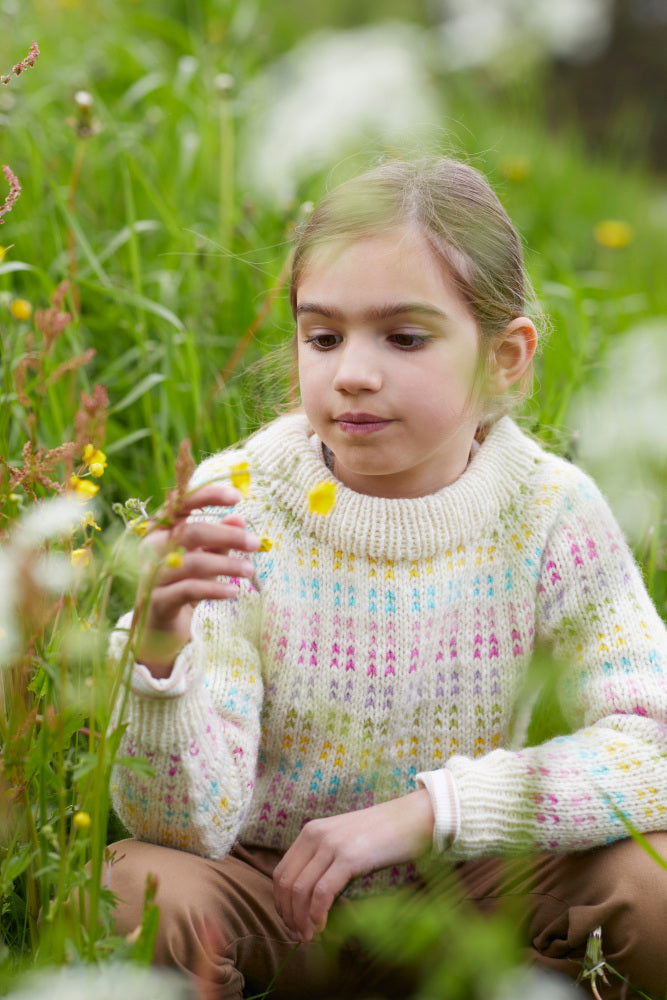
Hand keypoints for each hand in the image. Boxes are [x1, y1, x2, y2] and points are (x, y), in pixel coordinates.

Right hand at [133, 484, 259, 677]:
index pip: (182, 503)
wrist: (159, 623)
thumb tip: (240, 520)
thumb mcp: (204, 556)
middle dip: (227, 536)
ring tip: (250, 570)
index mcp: (161, 528)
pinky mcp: (156, 599)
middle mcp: (151, 546)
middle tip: (255, 544)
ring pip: (193, 563)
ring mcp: (150, 573)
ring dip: (226, 565)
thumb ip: (219, 539)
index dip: (208, 496)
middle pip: (191, 533)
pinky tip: (233, 591)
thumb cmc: (184, 581)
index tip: (238, 497)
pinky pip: (189, 590)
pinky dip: (214, 589)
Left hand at [273, 789, 434, 942]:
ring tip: (309, 937)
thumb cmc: (380, 837)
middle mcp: (315, 835)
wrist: (411, 819)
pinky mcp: (348, 857)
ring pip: (300, 890)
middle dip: (289, 915)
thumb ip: (324, 862)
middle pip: (287, 883)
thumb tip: (309, 901)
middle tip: (299, 936)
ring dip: (301, 920)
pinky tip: (322, 927)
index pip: (281, 872)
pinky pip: (322, 892)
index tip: (291, 923)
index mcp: (311, 831)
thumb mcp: (344, 844)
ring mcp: (331, 844)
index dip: (281, 903)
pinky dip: (317, 914)